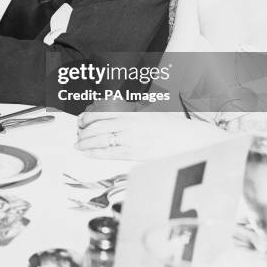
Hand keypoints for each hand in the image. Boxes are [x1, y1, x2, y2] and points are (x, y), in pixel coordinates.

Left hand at [76, 110, 228, 159]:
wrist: (189, 140)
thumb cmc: (171, 127)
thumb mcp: (150, 113)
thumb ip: (133, 113)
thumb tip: (116, 113)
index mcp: (131, 112)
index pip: (100, 113)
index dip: (86, 118)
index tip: (81, 121)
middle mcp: (128, 124)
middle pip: (96, 127)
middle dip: (83, 132)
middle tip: (77, 135)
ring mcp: (130, 140)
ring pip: (100, 140)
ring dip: (85, 143)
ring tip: (78, 145)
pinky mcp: (134, 154)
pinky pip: (109, 154)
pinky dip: (95, 153)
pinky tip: (88, 153)